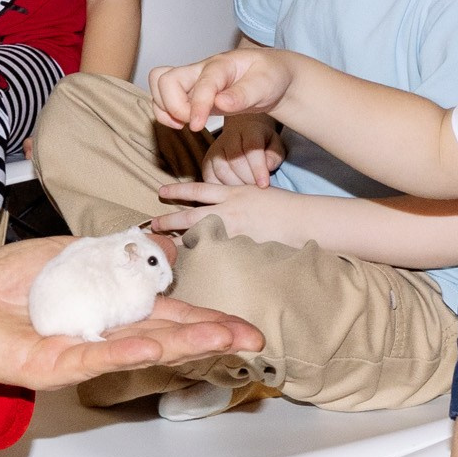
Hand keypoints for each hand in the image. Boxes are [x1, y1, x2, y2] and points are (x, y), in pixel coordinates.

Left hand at [0, 237, 265, 391]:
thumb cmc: (9, 285)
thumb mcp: (71, 253)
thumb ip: (114, 251)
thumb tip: (162, 246)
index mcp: (111, 311)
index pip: (169, 316)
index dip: (206, 320)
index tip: (244, 327)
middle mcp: (103, 337)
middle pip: (166, 337)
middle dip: (210, 337)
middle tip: (251, 340)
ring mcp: (81, 354)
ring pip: (138, 348)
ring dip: (181, 343)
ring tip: (218, 339)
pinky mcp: (51, 365)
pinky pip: (92, 357)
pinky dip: (123, 350)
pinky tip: (151, 345)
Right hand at [149, 49, 295, 133]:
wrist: (271, 75)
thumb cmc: (270, 77)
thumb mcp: (266, 85)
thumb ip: (243, 94)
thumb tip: (221, 103)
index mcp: (222, 65)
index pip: (202, 83)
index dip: (196, 106)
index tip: (198, 126)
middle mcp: (201, 69)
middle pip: (165, 78)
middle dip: (172, 105)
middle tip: (193, 123)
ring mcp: (193, 80)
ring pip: (159, 85)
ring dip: (164, 108)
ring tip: (184, 123)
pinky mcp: (190, 92)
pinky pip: (163, 97)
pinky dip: (165, 112)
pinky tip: (184, 123)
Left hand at [151, 180, 309, 244]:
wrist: (304, 218)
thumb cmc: (285, 206)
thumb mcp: (257, 192)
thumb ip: (236, 198)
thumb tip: (221, 202)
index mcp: (233, 193)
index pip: (198, 189)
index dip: (177, 190)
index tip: (161, 191)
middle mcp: (229, 210)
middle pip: (190, 216)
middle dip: (169, 220)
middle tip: (153, 225)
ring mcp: (234, 231)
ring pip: (200, 237)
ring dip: (181, 242)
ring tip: (165, 248)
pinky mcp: (241, 248)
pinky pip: (218, 254)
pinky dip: (205, 259)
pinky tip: (192, 266)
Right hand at [202, 112, 282, 186]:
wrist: (243, 134)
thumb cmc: (263, 143)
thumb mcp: (276, 145)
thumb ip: (274, 156)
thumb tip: (268, 167)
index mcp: (249, 130)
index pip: (251, 147)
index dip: (258, 167)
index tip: (264, 184)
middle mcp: (229, 137)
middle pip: (235, 161)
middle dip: (248, 179)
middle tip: (257, 190)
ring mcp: (214, 149)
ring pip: (222, 171)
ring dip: (236, 185)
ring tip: (247, 192)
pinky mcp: (207, 162)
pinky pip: (210, 178)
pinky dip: (222, 189)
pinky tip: (233, 191)